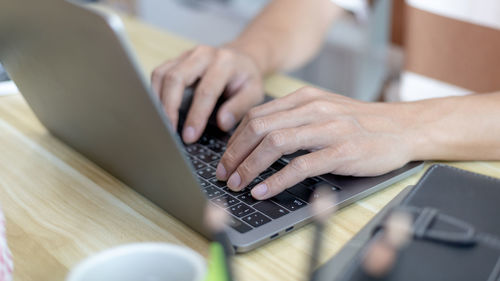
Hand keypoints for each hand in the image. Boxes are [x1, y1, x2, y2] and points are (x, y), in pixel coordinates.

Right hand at [151, 45, 264, 142]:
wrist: (241, 57)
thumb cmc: (246, 78)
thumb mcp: (254, 93)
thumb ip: (239, 107)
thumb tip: (222, 123)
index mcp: (224, 62)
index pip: (205, 91)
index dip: (195, 116)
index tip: (189, 136)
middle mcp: (203, 54)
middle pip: (176, 78)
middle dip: (169, 108)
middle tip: (168, 131)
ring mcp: (187, 55)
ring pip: (162, 74)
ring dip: (157, 100)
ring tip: (161, 123)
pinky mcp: (176, 60)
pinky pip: (158, 74)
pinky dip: (154, 93)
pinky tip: (158, 111)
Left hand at [216, 87, 415, 199]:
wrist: (402, 128)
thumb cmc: (359, 123)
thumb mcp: (323, 111)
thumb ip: (293, 119)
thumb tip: (258, 138)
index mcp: (304, 99)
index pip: (256, 116)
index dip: (235, 139)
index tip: (225, 159)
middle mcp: (312, 109)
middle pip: (259, 128)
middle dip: (235, 154)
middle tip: (224, 174)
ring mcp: (328, 129)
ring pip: (275, 143)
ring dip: (250, 166)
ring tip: (237, 184)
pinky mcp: (342, 152)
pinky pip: (301, 166)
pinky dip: (277, 180)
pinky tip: (263, 190)